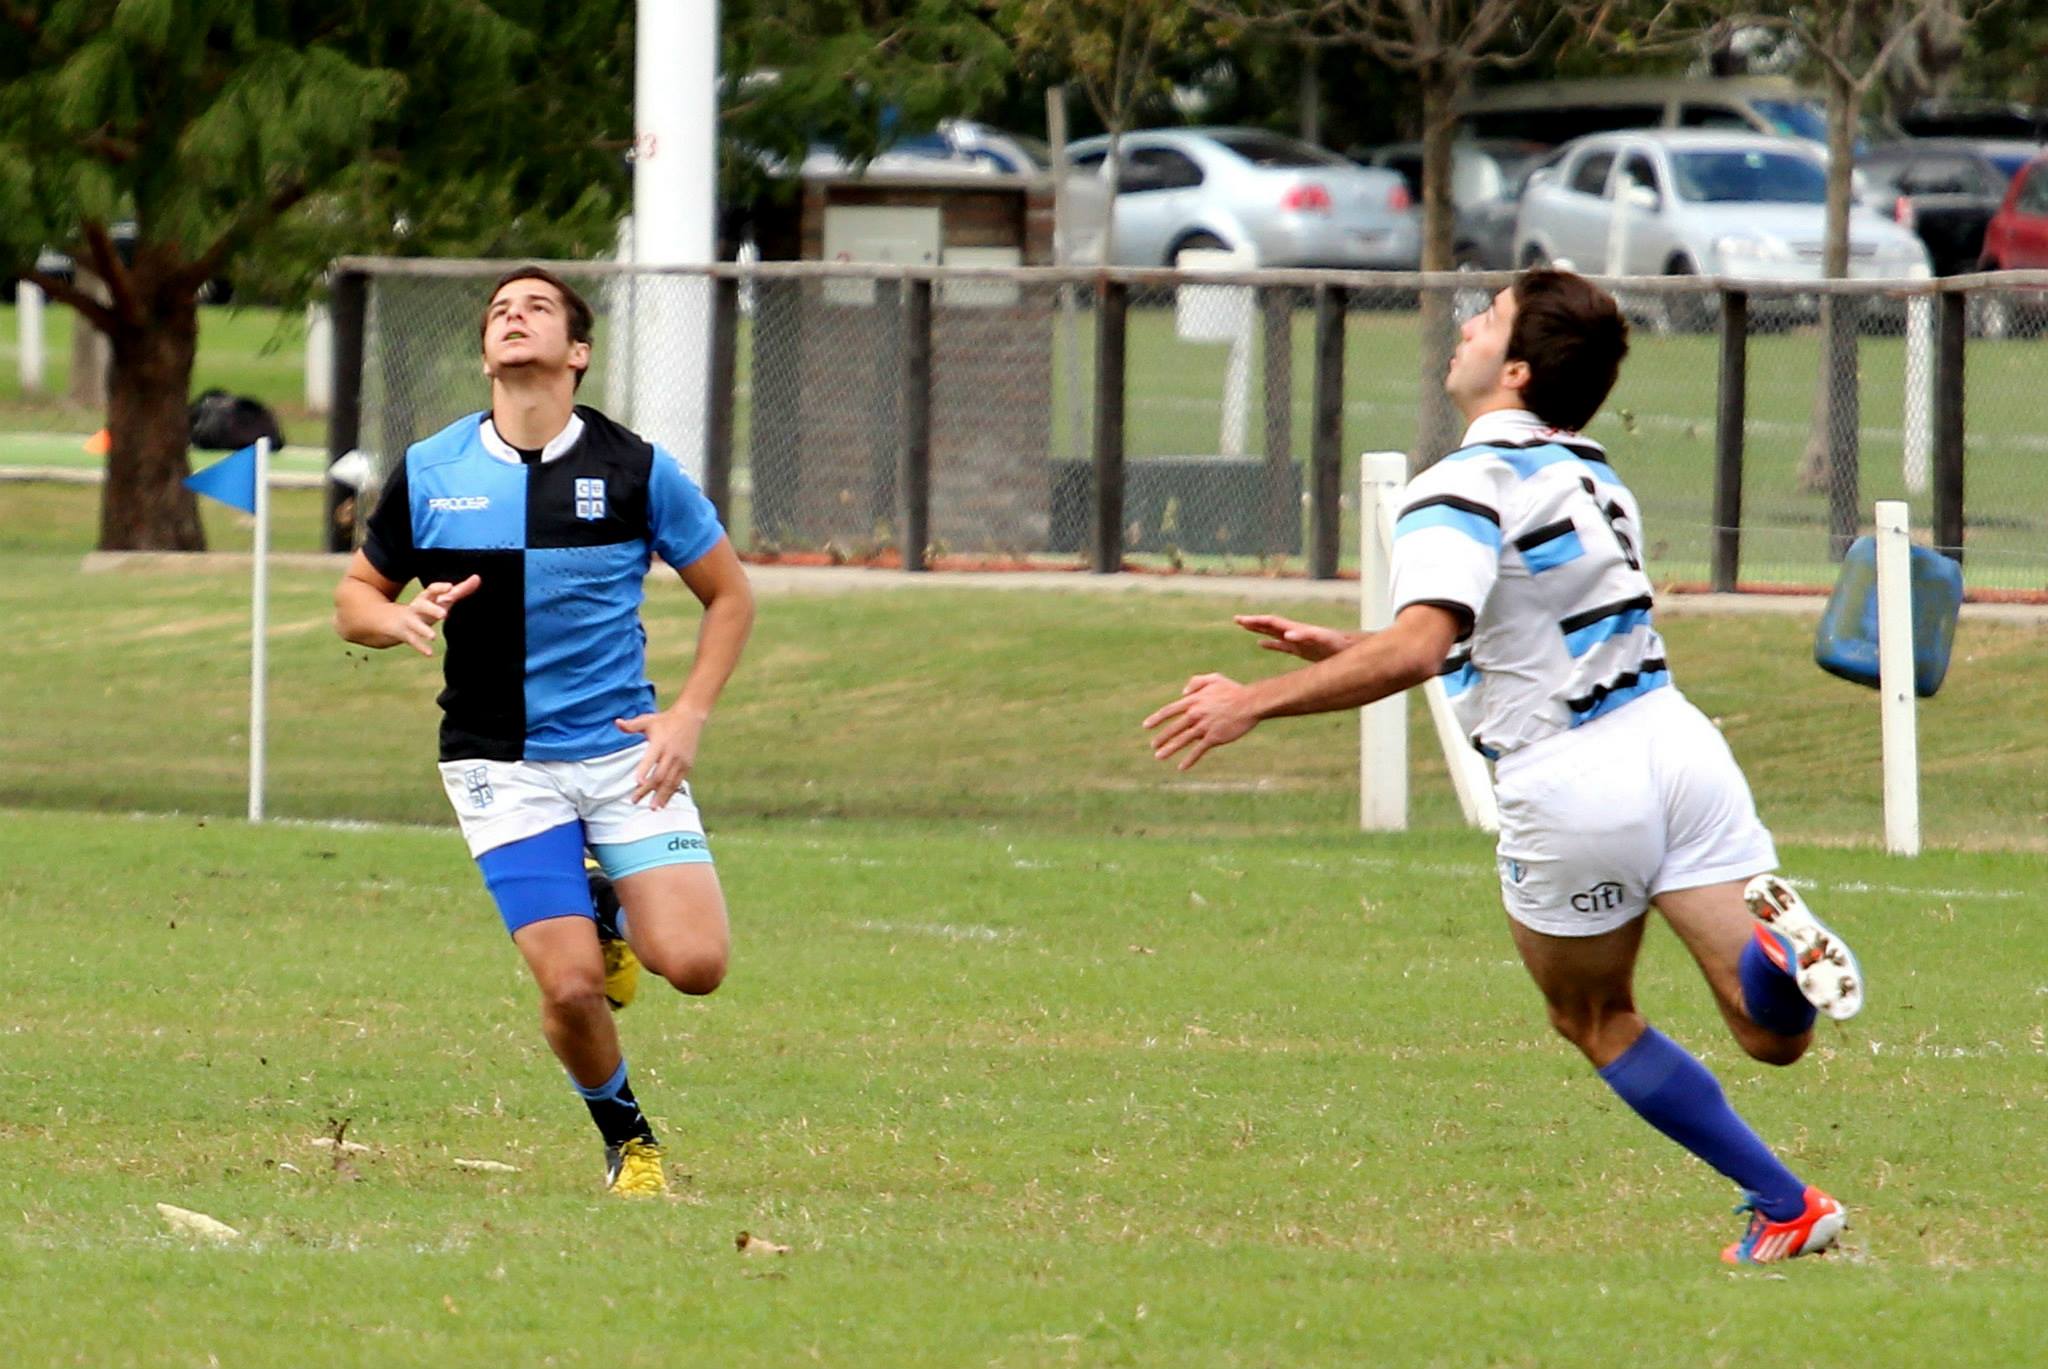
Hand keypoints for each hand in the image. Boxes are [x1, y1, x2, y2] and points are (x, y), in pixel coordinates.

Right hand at [392, 575, 479, 655]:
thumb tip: (477, 578)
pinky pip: (413, 641)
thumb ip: (460, 590)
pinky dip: (421, 647)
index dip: (440, 588)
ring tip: (433, 636)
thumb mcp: (440, 599)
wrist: (391, 619)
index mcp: (426, 597)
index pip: (431, 590)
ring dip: (424, 630)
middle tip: (444, 614)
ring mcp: (410, 621)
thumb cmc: (425, 608)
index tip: (450, 587)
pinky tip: (430, 653)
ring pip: (415, 624)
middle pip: (422, 605)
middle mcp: (417, 607)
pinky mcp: (406, 634)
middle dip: (432, 609)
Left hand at [616, 706, 705, 808]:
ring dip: (661, 796)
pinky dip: (670, 793)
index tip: (636, 782)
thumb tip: (617, 722)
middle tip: (634, 800)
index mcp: (660, 743)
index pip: (651, 759)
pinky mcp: (687, 765)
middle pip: (659, 775)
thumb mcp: (648, 720)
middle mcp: (671, 753)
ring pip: (670, 782)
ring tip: (652, 808)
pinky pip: (678, 782)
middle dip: (647, 790)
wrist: (691, 717)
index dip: (644, 771)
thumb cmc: (665, 720)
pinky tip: (663, 803)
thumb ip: (632, 725)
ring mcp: (680, 761)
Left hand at [1143, 673, 1259, 770]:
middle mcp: (1195, 714)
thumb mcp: (1214, 678)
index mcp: (1193, 701)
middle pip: (1173, 728)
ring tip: (1158, 757)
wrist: (1250, 703)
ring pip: (1181, 740)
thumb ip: (1196, 682)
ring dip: (1169, 749)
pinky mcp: (1213, 738)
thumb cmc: (1234, 690)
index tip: (1146, 726)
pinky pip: (1198, 751)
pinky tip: (1181, 767)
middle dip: (1161, 738)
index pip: (1169, 710)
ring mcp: (1203, 727)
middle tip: (1153, 746)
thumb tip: (1182, 692)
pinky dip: (1189, 760)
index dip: (1156, 719)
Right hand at [1235, 614, 1356, 662]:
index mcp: (1296, 629)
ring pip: (1273, 632)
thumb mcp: (1322, 641)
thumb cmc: (1338, 645)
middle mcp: (1295, 632)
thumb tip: (1287, 634)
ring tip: (1244, 626)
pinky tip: (1261, 644)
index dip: (1256, 620)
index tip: (1241, 620)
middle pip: (1270, 624)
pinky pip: (1281, 646)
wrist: (1351, 649)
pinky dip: (1269, 643)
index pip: (1272, 622)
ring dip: (1258, 629)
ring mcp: (1297, 640)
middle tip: (1236, 619)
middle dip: (1253, 622)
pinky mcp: (1302, 649)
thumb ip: (1305, 636)